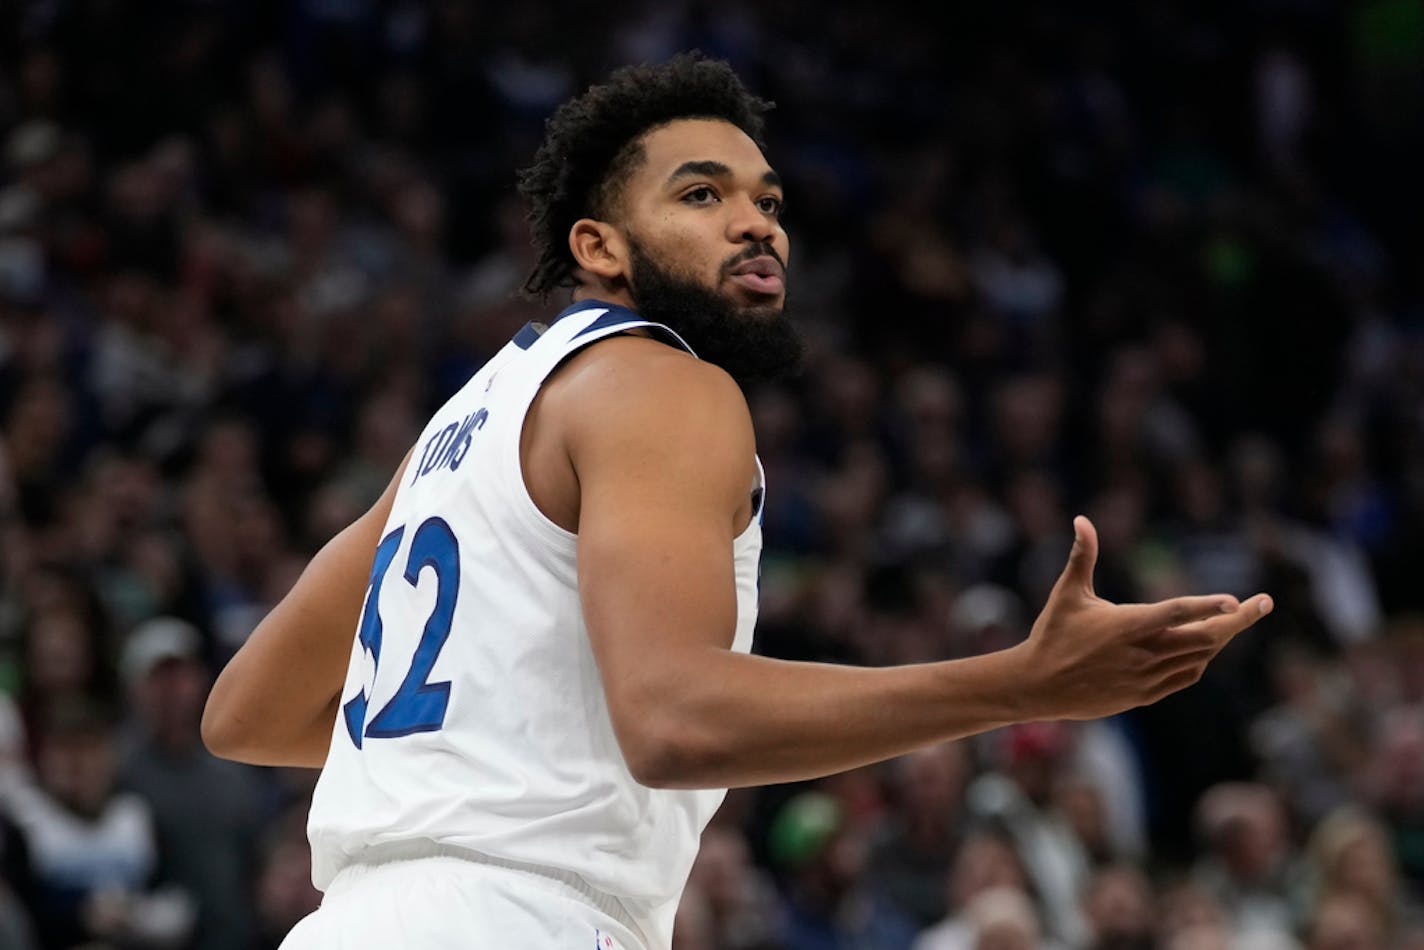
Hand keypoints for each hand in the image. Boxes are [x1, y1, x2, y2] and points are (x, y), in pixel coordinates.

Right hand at [1016, 516, 1271, 719]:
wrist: (1038, 685)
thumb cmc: (1052, 634)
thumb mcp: (1067, 593)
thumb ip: (1082, 556)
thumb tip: (1081, 519)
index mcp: (1127, 625)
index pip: (1178, 613)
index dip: (1209, 606)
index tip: (1238, 600)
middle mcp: (1143, 653)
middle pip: (1205, 638)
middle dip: (1238, 620)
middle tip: (1263, 603)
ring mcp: (1146, 677)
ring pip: (1200, 658)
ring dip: (1220, 639)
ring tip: (1234, 619)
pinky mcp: (1144, 694)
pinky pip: (1185, 677)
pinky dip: (1201, 661)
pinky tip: (1205, 647)